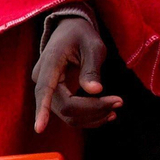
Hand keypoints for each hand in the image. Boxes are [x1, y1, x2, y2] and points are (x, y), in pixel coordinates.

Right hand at [32, 17, 121, 132]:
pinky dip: (88, 116)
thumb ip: (92, 68)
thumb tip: (94, 90)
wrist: (70, 30)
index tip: (39, 128)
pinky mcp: (56, 96)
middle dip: (92, 110)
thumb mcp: (93, 46)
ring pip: (67, 114)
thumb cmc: (82, 35)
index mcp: (50, 63)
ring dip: (92, 116)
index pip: (44, 90)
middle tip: (119, 102)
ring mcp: (47, 89)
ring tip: (116, 107)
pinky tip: (106, 113)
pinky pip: (70, 113)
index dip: (42, 110)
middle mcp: (42, 79)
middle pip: (64, 107)